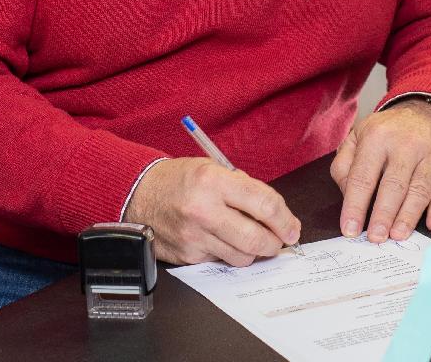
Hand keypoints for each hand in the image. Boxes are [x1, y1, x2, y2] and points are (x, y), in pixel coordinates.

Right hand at [123, 157, 300, 265]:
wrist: (138, 194)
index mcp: (213, 181)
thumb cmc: (179, 179)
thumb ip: (245, 188)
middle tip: (280, 240)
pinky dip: (228, 253)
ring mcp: (194, 237)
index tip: (292, 227)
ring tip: (249, 238)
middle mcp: (203, 211)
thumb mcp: (212, 168)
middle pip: (256, 239)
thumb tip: (278, 215)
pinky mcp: (187, 256)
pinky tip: (222, 240)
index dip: (285, 220)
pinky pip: (220, 261)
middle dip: (275, 243)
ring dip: (253, 251)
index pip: (264, 205)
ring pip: (242, 257)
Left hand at [331, 99, 430, 242]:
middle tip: (375, 237)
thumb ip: (345, 164)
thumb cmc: (389, 131)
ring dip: (407, 216)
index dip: (355, 205)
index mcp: (377, 138)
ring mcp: (430, 156)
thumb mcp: (358, 136)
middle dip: (383, 215)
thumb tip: (347, 196)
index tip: (350, 228)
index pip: (362, 177)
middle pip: (392, 186)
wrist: (429, 112)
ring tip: (397, 235)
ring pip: (418, 191)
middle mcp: (405, 146)